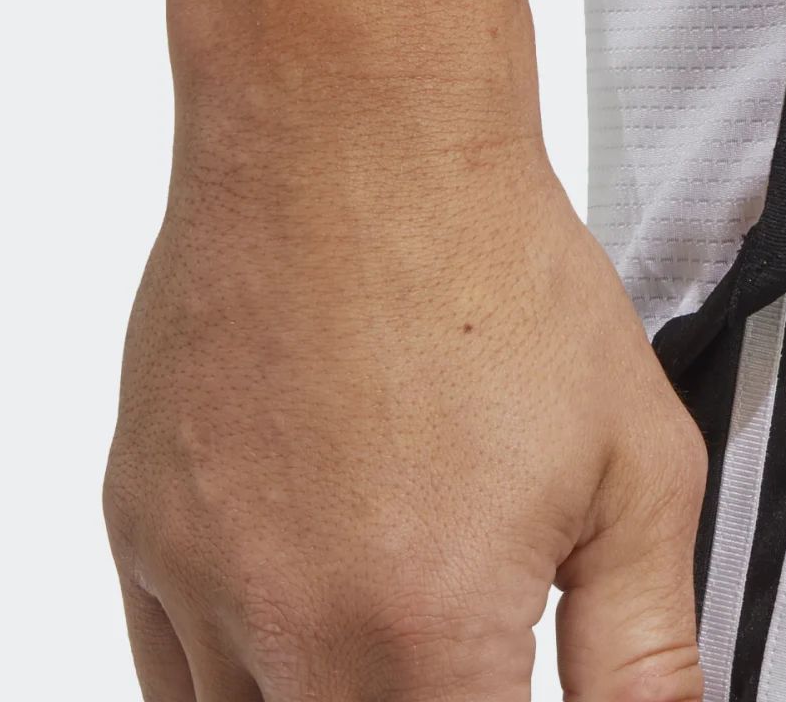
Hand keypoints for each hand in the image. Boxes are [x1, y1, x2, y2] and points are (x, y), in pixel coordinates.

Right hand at [103, 109, 705, 700]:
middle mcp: (291, 633)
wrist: (353, 139)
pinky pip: (165, 675)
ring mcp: (196, 583)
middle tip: (458, 647)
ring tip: (386, 626)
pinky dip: (233, 679)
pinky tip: (302, 619)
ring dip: (322, 701)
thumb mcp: (637, 467)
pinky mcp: (140, 527)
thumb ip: (644, 652)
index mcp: (425, 639)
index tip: (513, 674)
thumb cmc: (495, 274)